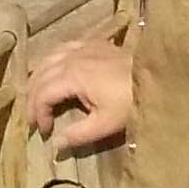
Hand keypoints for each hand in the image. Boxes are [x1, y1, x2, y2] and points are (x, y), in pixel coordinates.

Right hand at [21, 35, 135, 150]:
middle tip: (35, 119)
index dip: (37, 114)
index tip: (45, 132)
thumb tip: (55, 145)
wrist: (156, 76)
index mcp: (72, 76)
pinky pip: (61, 47)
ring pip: (46, 58)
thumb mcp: (105, 124)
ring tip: (39, 97)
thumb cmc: (130, 101)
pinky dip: (51, 60)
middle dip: (32, 99)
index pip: (42, 94)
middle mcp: (71, 57)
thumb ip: (77, 135)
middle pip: (39, 76)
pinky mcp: (91, 42)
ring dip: (38, 79)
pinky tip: (54, 70)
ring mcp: (80, 46)